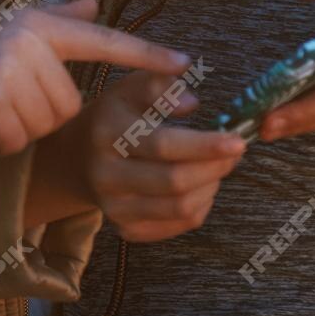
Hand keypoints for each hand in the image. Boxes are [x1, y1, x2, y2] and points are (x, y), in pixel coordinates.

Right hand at [0, 0, 189, 154]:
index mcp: (42, 28)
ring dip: (24, 124)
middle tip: (15, 94)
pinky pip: (19, 137)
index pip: (105, 41)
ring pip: (46, 122)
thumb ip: (59, 19)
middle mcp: (28, 45)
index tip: (184, 66)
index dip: (145, 54)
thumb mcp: (18, 25)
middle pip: (69, 103)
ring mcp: (8, 74)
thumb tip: (93, 4)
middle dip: (45, 109)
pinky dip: (4, 138)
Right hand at [83, 70, 243, 240]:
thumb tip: (192, 103)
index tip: (238, 140)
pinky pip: (178, 224)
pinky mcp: (127, 229)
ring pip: (181, 207)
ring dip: (211, 186)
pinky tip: (201, 185)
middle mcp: (106, 175)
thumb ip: (159, 86)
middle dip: (215, 168)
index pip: (163, 145)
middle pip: (175, 182)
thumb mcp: (129, 89)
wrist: (76, 159)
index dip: (205, 146)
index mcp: (108, 134)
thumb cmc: (114, 117)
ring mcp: (114, 208)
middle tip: (235, 151)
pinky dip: (201, 204)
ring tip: (218, 166)